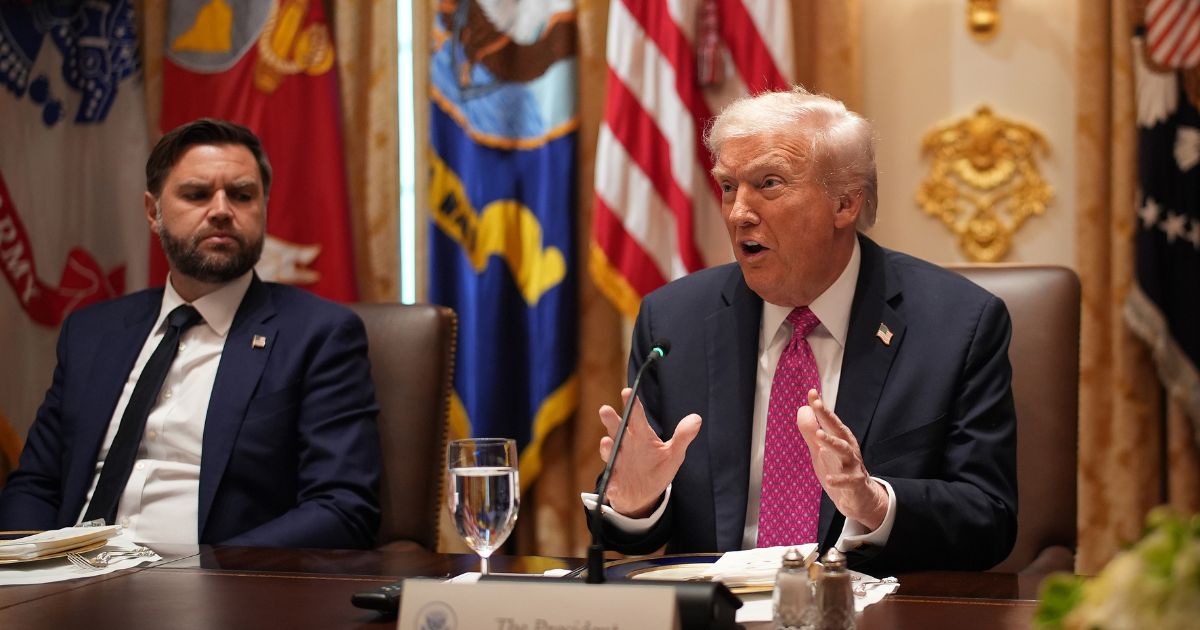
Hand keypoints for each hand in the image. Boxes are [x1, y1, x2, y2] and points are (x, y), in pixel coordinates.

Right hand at [597, 388, 702, 517]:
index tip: (627, 391)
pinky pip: (610, 482)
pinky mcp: (614, 481)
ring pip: (610, 451)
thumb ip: (683, 436)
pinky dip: (610, 484)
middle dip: (612, 420)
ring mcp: (618, 462)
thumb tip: (697, 418)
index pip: (636, 417)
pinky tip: (611, 486)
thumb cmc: (658, 467)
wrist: (645, 495)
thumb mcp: (674, 453)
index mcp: (641, 435)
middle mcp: (626, 445)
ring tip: (607, 442)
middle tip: (606, 410)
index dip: (632, 404)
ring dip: (607, 447)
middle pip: (617, 429)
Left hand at [796, 389, 888, 529]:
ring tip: (819, 435)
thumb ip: (811, 431)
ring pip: (844, 451)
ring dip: (832, 442)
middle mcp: (848, 449)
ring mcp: (853, 466)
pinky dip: (839, 480)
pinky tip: (829, 479)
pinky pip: (849, 480)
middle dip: (828, 416)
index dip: (821, 407)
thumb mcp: (821, 450)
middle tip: (816, 404)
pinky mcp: (856, 483)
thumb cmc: (838, 470)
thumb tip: (802, 409)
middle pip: (838, 430)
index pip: (829, 420)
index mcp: (840, 439)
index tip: (812, 393)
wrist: (859, 499)